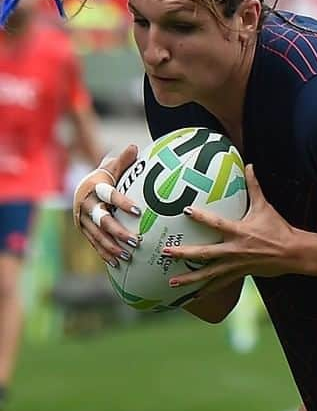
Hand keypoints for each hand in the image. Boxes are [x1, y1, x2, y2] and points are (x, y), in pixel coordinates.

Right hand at [73, 143, 141, 267]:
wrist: (84, 187)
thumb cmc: (105, 177)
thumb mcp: (113, 168)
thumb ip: (124, 161)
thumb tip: (134, 147)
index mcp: (95, 187)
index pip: (109, 194)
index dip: (123, 202)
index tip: (139, 211)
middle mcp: (86, 204)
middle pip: (102, 219)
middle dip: (118, 231)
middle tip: (136, 241)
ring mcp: (83, 219)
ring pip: (97, 235)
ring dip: (113, 246)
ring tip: (129, 256)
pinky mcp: (83, 230)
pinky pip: (94, 243)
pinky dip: (105, 253)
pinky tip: (117, 264)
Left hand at [164, 164, 297, 288]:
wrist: (293, 253)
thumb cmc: (279, 229)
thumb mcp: (265, 207)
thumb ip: (254, 187)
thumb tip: (248, 165)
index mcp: (239, 232)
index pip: (217, 224)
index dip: (202, 217)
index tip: (185, 211)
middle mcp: (234, 250)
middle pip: (205, 254)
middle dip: (184, 253)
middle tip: (166, 252)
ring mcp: (236, 265)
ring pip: (209, 274)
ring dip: (190, 279)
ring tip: (171, 282)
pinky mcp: (240, 274)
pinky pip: (220, 284)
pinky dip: (207, 290)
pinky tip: (194, 296)